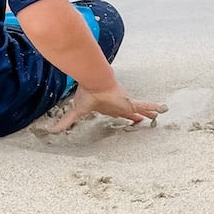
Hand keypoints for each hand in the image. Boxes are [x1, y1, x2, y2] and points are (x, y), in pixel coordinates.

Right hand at [48, 82, 167, 131]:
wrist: (95, 83)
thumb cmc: (87, 94)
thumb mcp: (76, 111)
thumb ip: (65, 121)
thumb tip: (50, 130)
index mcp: (107, 106)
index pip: (115, 112)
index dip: (120, 116)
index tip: (125, 119)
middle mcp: (118, 105)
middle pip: (129, 112)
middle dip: (136, 116)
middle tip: (143, 120)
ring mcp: (125, 103)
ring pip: (140, 109)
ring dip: (148, 112)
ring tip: (157, 116)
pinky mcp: (130, 103)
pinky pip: (145, 105)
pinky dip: (154, 107)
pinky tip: (164, 108)